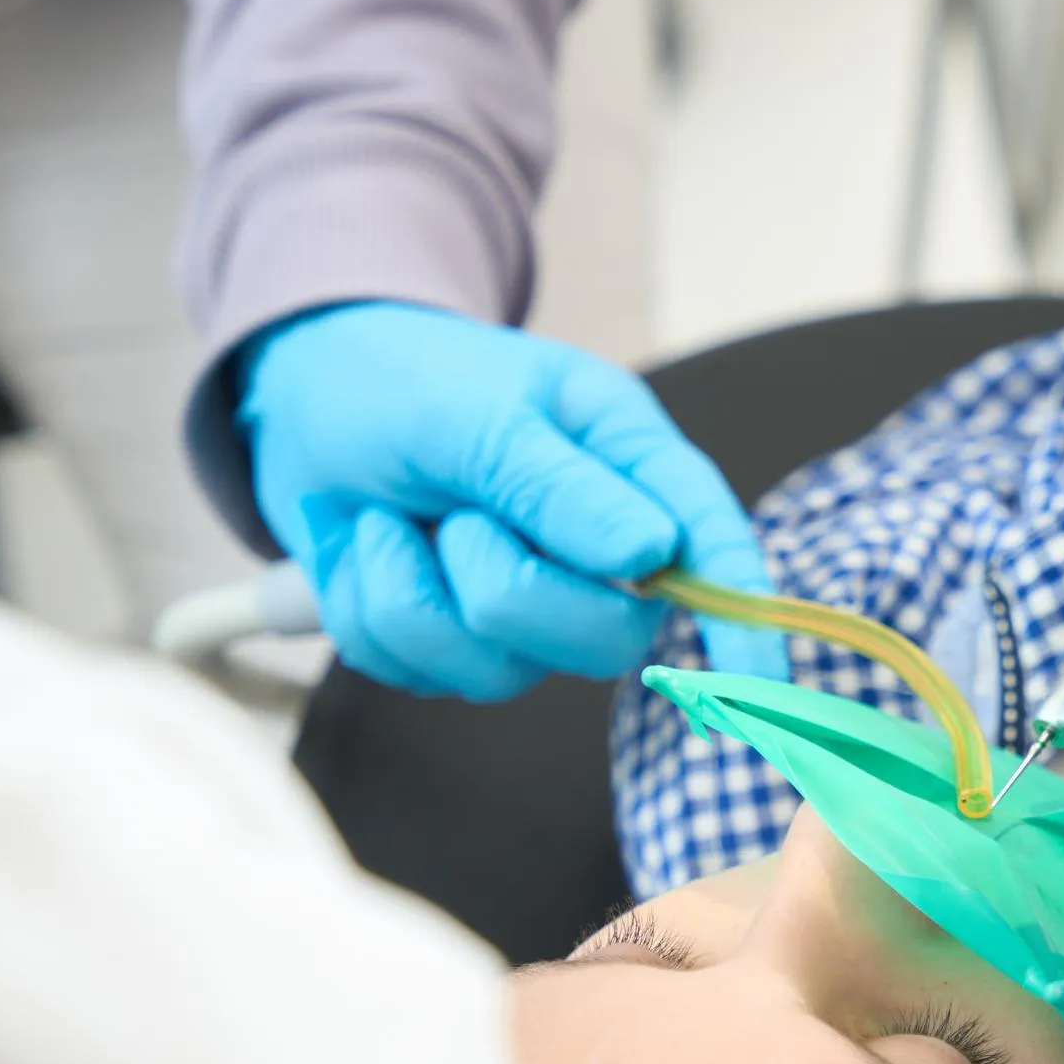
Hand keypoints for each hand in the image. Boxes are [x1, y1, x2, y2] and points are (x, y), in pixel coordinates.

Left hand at [239, 301, 787, 699]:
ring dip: (418, 590)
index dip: (739, 617)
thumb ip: (561, 487)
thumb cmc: (410, 379)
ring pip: (499, 664)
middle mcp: (595, 548)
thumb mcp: (479, 412)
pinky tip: (366, 547)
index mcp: (629, 467)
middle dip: (508, 589)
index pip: (707, 546)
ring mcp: (527, 606)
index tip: (757, 684)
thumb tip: (652, 556)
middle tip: (454, 517)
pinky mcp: (454, 642)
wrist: (306, 396)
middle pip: (604, 636)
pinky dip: (369, 604)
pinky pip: (417, 668)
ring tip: (395, 517)